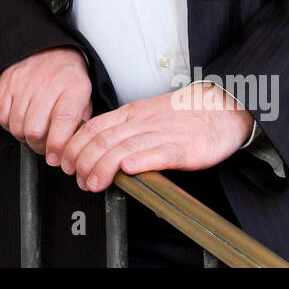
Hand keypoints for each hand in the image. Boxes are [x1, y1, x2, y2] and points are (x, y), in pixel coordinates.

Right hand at [0, 46, 91, 161]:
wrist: (47, 47)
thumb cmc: (67, 77)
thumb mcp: (85, 95)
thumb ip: (82, 121)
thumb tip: (73, 149)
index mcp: (72, 88)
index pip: (63, 120)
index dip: (58, 145)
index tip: (57, 158)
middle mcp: (47, 85)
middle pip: (35, 130)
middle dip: (39, 146)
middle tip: (45, 147)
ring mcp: (24, 83)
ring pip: (17, 126)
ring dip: (24, 137)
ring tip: (33, 132)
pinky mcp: (7, 83)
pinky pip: (2, 115)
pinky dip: (9, 124)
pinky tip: (20, 120)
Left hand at [59, 82, 254, 191]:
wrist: (223, 106)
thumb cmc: (184, 115)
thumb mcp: (146, 115)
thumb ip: (123, 130)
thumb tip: (95, 150)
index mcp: (131, 113)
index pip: (93, 127)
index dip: (75, 146)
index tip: (66, 163)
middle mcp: (142, 121)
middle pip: (103, 139)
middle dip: (84, 161)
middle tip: (77, 179)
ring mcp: (163, 133)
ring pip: (125, 148)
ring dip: (104, 167)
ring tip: (94, 182)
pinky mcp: (184, 148)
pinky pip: (159, 153)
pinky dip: (141, 161)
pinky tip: (128, 169)